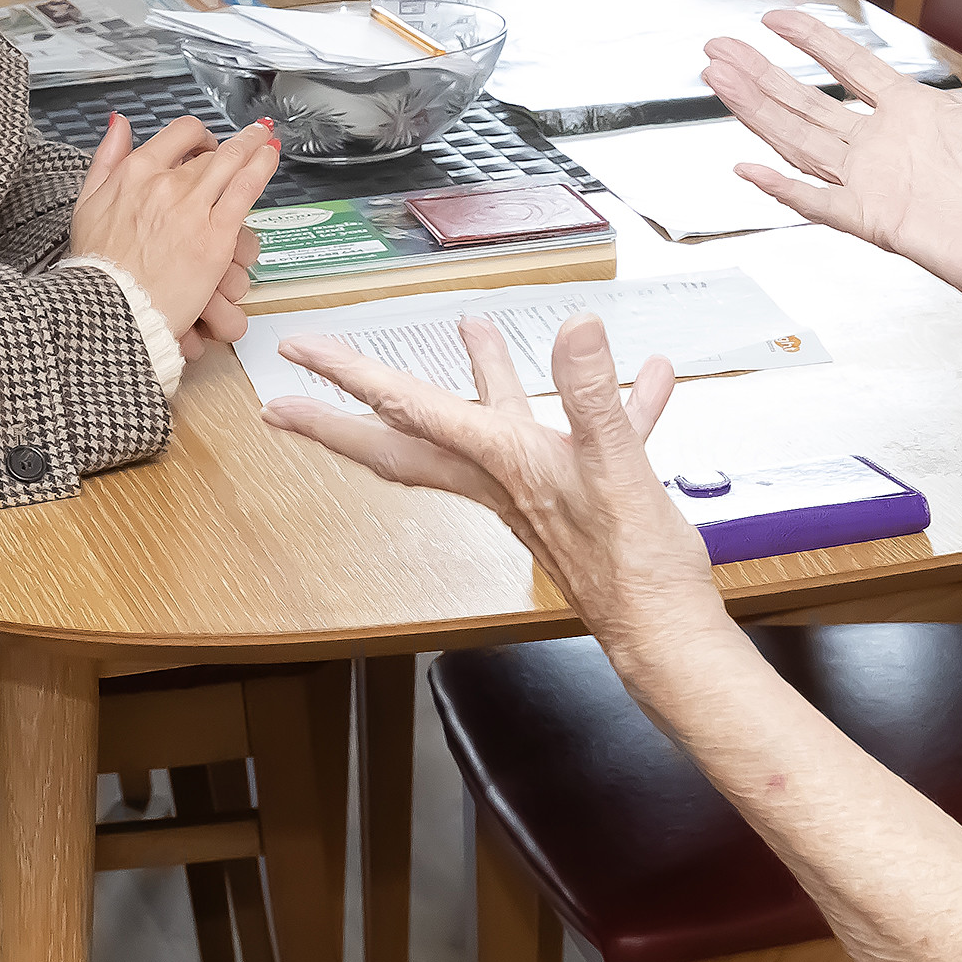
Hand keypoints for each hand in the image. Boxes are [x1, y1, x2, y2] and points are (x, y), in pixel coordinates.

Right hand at [71, 113, 279, 346]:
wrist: (111, 308)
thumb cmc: (98, 266)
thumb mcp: (88, 202)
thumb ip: (107, 157)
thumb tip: (119, 123)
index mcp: (135, 172)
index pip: (179, 135)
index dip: (198, 136)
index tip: (205, 145)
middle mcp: (166, 183)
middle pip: (210, 153)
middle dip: (232, 145)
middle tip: (248, 140)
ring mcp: (193, 208)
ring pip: (232, 162)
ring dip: (253, 146)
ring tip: (266, 140)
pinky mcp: (215, 236)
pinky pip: (245, 189)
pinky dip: (261, 167)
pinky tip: (270, 157)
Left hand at [264, 315, 725, 650]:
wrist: (663, 632)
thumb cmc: (633, 568)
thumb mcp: (616, 470)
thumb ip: (593, 396)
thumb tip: (576, 330)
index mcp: (502, 463)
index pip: (408, 409)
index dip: (350, 376)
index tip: (298, 355)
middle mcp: (503, 475)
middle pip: (408, 437)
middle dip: (353, 408)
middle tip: (298, 389)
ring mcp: (535, 487)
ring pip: (494, 422)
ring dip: (485, 375)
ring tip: (475, 329)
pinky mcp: (575, 498)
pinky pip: (582, 438)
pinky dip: (608, 406)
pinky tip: (647, 380)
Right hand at [697, 0, 961, 326]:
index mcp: (917, 112)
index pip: (850, 65)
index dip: (811, 40)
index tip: (776, 18)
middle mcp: (887, 145)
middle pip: (807, 102)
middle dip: (760, 74)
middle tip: (718, 47)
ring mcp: (876, 183)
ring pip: (800, 141)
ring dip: (757, 113)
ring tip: (718, 82)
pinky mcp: (876, 221)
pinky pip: (818, 203)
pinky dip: (782, 188)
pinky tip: (748, 168)